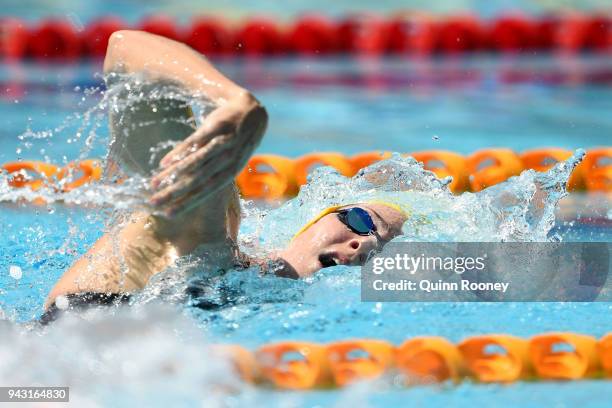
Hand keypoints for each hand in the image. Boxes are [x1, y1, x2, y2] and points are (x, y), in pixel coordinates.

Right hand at [149, 93, 266, 216]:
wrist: (252, 112)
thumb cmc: (236, 142)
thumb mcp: (230, 161)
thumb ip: (212, 174)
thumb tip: (189, 191)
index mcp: (231, 172)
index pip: (206, 192)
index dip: (187, 203)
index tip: (168, 214)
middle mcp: (228, 160)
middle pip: (197, 180)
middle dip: (174, 193)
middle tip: (154, 202)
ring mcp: (222, 143)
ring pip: (194, 163)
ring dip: (172, 175)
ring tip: (154, 183)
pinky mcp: (216, 126)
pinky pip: (194, 142)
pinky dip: (178, 153)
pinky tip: (164, 162)